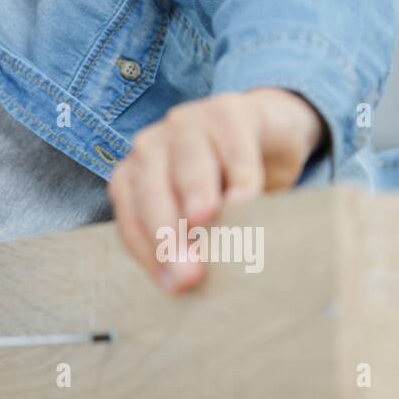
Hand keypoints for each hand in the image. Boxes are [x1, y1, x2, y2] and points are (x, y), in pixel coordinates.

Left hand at [106, 87, 326, 293]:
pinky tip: (246, 200)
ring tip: (202, 223)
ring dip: (194, 195)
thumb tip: (189, 287)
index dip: (149, 252)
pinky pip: (233, 146)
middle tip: (188, 273)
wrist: (268, 133)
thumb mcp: (205, 220)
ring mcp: (188, 123)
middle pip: (150, 191)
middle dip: (167, 233)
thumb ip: (191, 245)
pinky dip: (239, 174)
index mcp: (135, 175)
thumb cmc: (227, 187)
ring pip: (186, 163)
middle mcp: (152, 146)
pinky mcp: (229, 110)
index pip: (130, 218)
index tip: (171, 287)